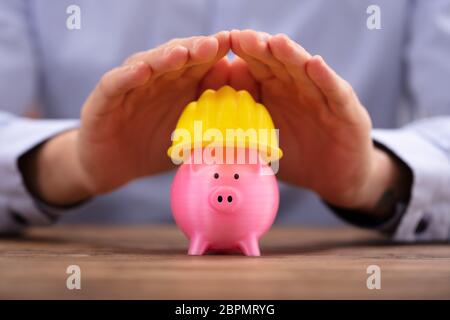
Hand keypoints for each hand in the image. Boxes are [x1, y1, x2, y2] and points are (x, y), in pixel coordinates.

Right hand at [20, 32, 229, 204]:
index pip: (197, 63)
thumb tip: (236, 98)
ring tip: (183, 53)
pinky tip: (142, 71)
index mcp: (176, 84)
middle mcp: (154, 79)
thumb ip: (208, 114)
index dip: (215, 52)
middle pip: (175, 58)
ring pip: (147, 65)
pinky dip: (128, 77)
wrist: (113, 166)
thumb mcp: (187, 132)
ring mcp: (128, 87)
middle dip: (195, 49)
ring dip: (165, 57)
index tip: (236, 44)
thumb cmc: (154, 145)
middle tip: (215, 44)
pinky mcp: (104, 100)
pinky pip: (116, 84)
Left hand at [229, 30, 410, 212]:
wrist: (335, 177)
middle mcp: (299, 88)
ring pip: (305, 72)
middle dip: (261, 49)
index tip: (224, 42)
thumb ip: (242, 125)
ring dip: (291, 56)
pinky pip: (334, 92)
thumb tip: (208, 115)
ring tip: (276, 43)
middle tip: (242, 37)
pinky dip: (325, 79)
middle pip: (279, 62)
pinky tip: (315, 64)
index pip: (258, 66)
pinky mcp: (346, 111)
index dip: (243, 54)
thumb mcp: (264, 140)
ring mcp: (323, 97)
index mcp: (277, 90)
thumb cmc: (297, 155)